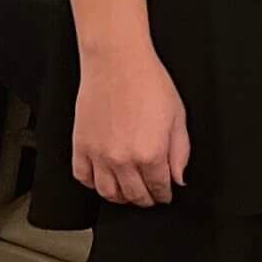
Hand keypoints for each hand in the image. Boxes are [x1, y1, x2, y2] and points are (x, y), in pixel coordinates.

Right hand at [72, 46, 189, 205]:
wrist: (117, 62)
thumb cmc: (148, 82)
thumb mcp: (178, 117)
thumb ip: (180, 152)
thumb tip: (178, 177)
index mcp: (150, 153)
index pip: (159, 188)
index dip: (165, 194)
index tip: (166, 194)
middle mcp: (123, 160)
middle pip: (134, 195)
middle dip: (146, 200)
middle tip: (150, 197)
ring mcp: (99, 155)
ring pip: (108, 193)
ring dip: (120, 198)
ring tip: (128, 194)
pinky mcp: (80, 146)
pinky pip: (83, 177)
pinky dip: (93, 184)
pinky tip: (102, 179)